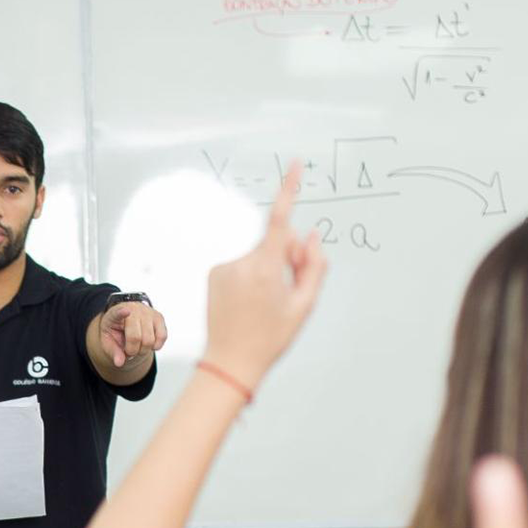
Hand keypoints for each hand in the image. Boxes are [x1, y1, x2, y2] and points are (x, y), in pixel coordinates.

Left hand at [99, 301, 168, 368]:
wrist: (126, 320)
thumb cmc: (116, 331)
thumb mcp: (108, 341)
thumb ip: (113, 352)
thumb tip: (119, 363)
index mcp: (114, 313)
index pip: (117, 313)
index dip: (121, 313)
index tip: (126, 311)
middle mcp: (132, 309)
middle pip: (136, 337)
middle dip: (132, 351)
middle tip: (129, 350)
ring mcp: (147, 312)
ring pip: (149, 340)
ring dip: (144, 350)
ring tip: (138, 345)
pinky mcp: (159, 317)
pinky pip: (162, 337)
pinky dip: (156, 346)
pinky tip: (149, 344)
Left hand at [201, 160, 328, 392]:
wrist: (230, 362)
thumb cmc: (270, 337)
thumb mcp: (304, 305)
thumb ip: (314, 265)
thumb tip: (311, 235)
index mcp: (265, 269)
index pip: (280, 220)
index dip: (289, 189)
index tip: (294, 165)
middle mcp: (241, 262)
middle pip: (275, 240)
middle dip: (288, 253)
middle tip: (291, 285)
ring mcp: (224, 267)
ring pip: (258, 251)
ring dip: (269, 265)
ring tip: (267, 299)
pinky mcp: (214, 273)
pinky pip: (242, 262)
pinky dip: (252, 273)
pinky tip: (250, 299)